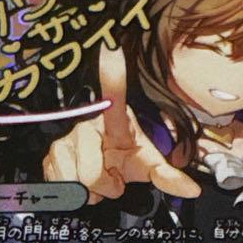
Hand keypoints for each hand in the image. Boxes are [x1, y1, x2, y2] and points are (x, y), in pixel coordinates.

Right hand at [41, 48, 200, 202]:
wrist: (101, 168)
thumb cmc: (125, 159)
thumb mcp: (148, 166)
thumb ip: (168, 178)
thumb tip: (193, 190)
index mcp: (114, 123)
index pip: (113, 99)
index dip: (113, 78)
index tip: (112, 49)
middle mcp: (86, 125)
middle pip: (91, 173)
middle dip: (105, 186)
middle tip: (111, 177)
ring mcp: (65, 140)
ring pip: (76, 182)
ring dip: (90, 191)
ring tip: (97, 179)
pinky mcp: (50, 155)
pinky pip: (62, 186)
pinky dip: (75, 194)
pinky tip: (81, 181)